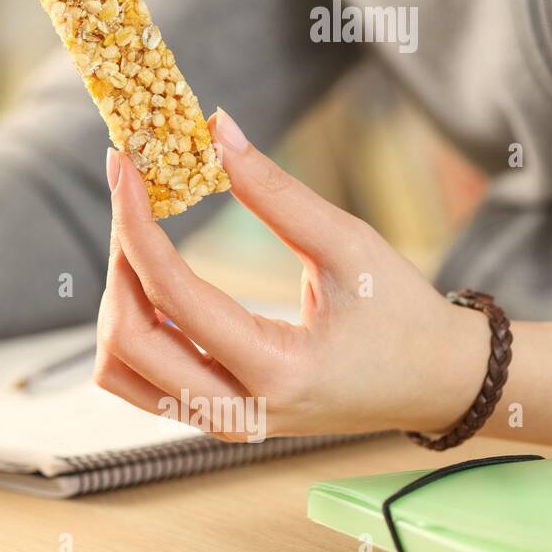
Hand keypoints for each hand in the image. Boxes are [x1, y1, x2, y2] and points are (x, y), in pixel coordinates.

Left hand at [95, 108, 489, 440]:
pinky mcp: (212, 418)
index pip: (171, 294)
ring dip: (115, 300)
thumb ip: (276, 191)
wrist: (435, 383)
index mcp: (276, 371)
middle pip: (126, 340)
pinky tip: (153, 281)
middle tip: (129, 197)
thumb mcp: (349, 244)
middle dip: (117, 260)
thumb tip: (216, 128)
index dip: (135, 223)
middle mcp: (238, 411)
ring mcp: (220, 423)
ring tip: (140, 241)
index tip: (123, 167)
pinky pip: (138, 379)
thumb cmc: (401, 313)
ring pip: (119, 369)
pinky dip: (129, 328)